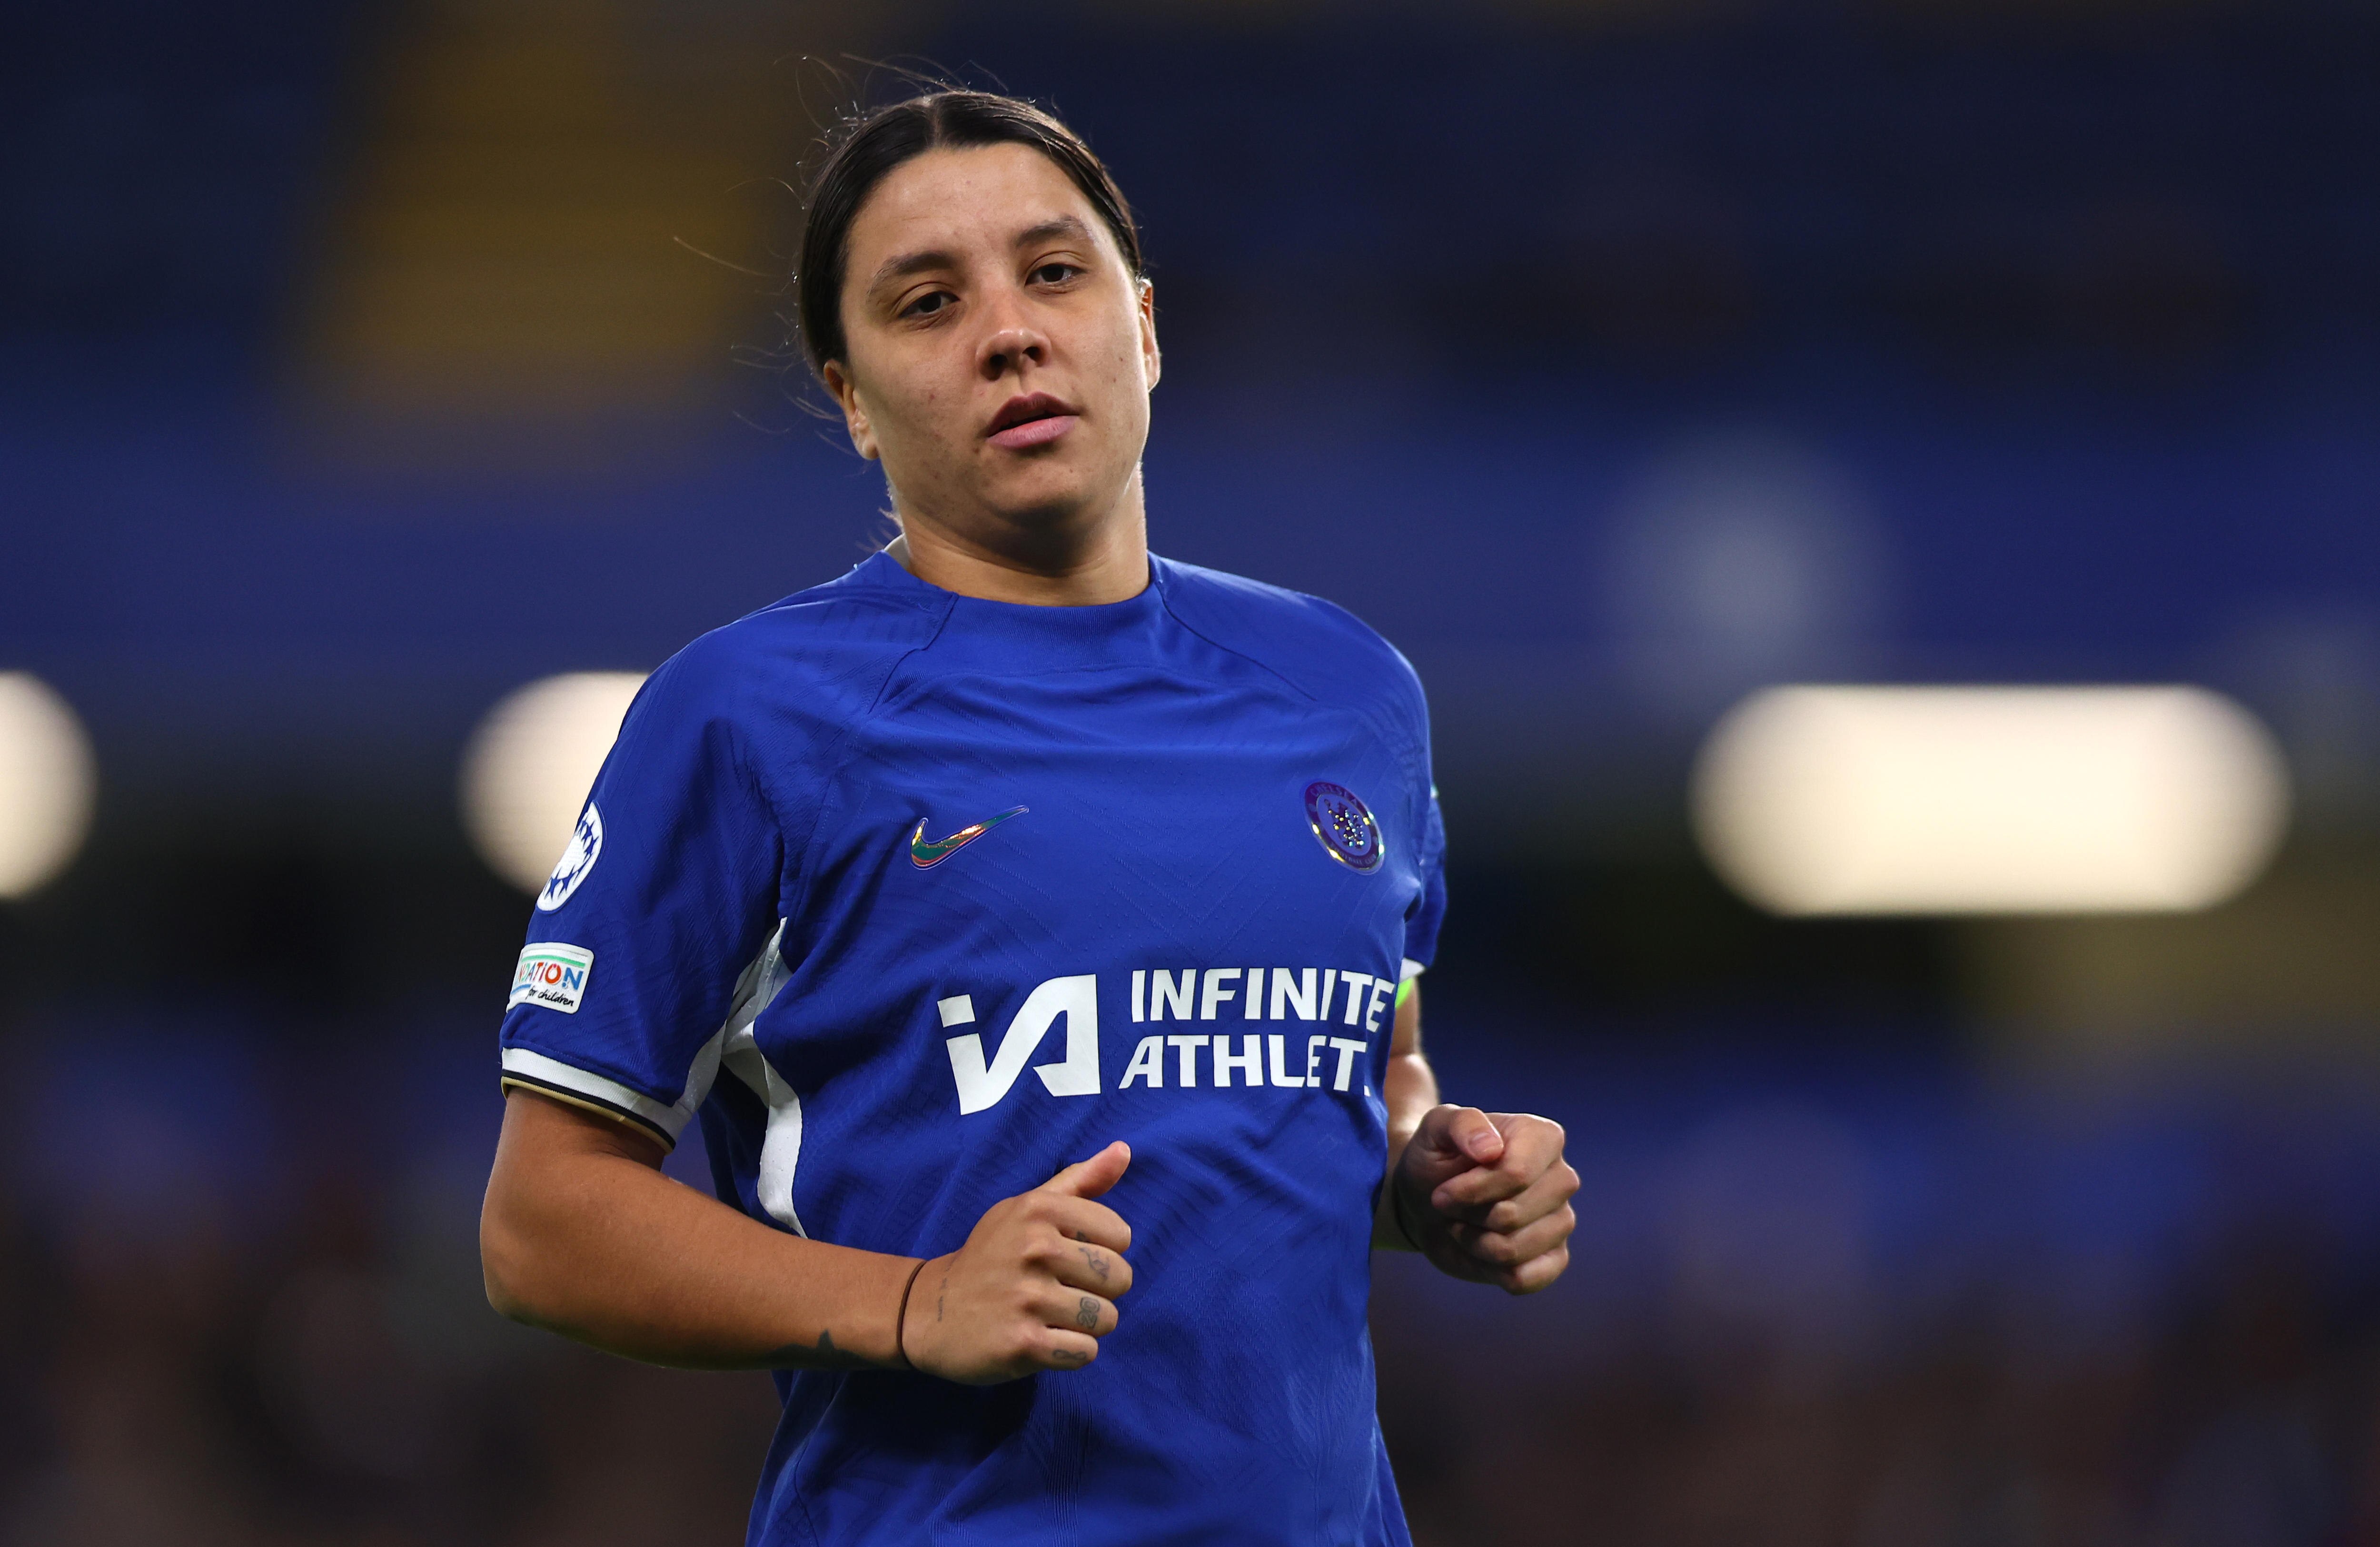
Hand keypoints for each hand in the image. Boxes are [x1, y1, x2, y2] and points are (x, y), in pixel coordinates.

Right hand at [900, 1141, 1134, 1383]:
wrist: (929, 1310)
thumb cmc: (992, 1256)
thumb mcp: (1027, 1208)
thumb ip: (1081, 1180)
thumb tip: (1124, 1150)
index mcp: (1039, 1210)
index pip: (1120, 1235)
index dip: (1102, 1251)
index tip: (1068, 1257)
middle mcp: (1034, 1249)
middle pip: (1120, 1278)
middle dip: (1099, 1291)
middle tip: (1061, 1291)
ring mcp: (1028, 1298)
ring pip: (1107, 1318)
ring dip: (1087, 1325)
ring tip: (1052, 1316)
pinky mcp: (1023, 1344)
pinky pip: (1086, 1353)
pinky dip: (1071, 1353)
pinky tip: (1043, 1339)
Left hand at [1390, 1106, 1575, 1294]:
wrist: (1427, 1202)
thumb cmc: (1436, 1159)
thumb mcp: (1435, 1129)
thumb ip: (1462, 1125)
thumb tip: (1491, 1148)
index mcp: (1543, 1137)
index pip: (1516, 1174)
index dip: (1470, 1190)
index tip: (1443, 1191)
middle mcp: (1561, 1178)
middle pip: (1512, 1215)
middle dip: (1468, 1216)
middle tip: (1453, 1206)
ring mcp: (1562, 1220)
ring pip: (1515, 1250)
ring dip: (1474, 1243)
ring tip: (1465, 1225)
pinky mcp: (1554, 1257)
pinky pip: (1528, 1279)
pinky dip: (1491, 1271)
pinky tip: (1481, 1251)